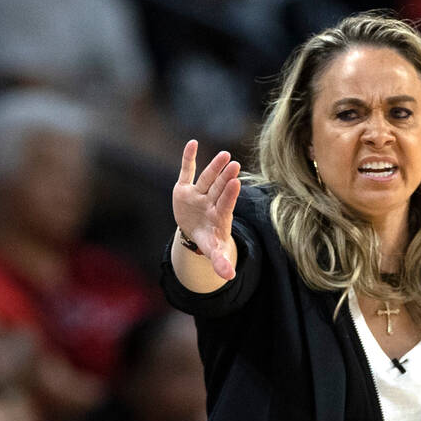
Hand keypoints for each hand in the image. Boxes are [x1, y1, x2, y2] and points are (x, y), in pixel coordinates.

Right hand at [173, 139, 240, 280]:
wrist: (195, 231)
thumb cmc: (208, 239)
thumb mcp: (213, 251)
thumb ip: (220, 262)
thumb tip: (229, 277)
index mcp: (219, 216)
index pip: (226, 204)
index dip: (230, 194)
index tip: (236, 183)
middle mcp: (210, 202)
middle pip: (219, 188)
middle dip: (225, 177)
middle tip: (234, 164)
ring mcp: (198, 194)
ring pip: (206, 178)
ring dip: (214, 167)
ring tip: (225, 155)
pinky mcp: (185, 188)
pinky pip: (186, 171)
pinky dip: (188, 158)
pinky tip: (192, 143)